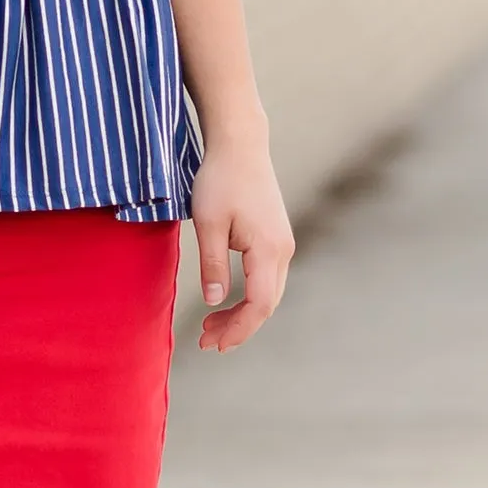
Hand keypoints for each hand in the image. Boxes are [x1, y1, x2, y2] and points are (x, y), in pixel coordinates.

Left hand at [190, 134, 293, 353]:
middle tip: (205, 342)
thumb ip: (213, 264)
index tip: (213, 343)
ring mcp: (282, 243)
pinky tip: (227, 301)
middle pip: (266, 304)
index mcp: (268, 249)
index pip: (259, 304)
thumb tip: (215, 302)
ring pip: (268, 293)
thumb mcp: (208, 222)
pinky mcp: (276, 237)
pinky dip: (248, 296)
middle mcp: (283, 250)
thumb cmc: (220, 179)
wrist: (240, 144)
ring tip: (210, 327)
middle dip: (238, 327)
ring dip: (242, 313)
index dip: (238, 329)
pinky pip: (267, 278)